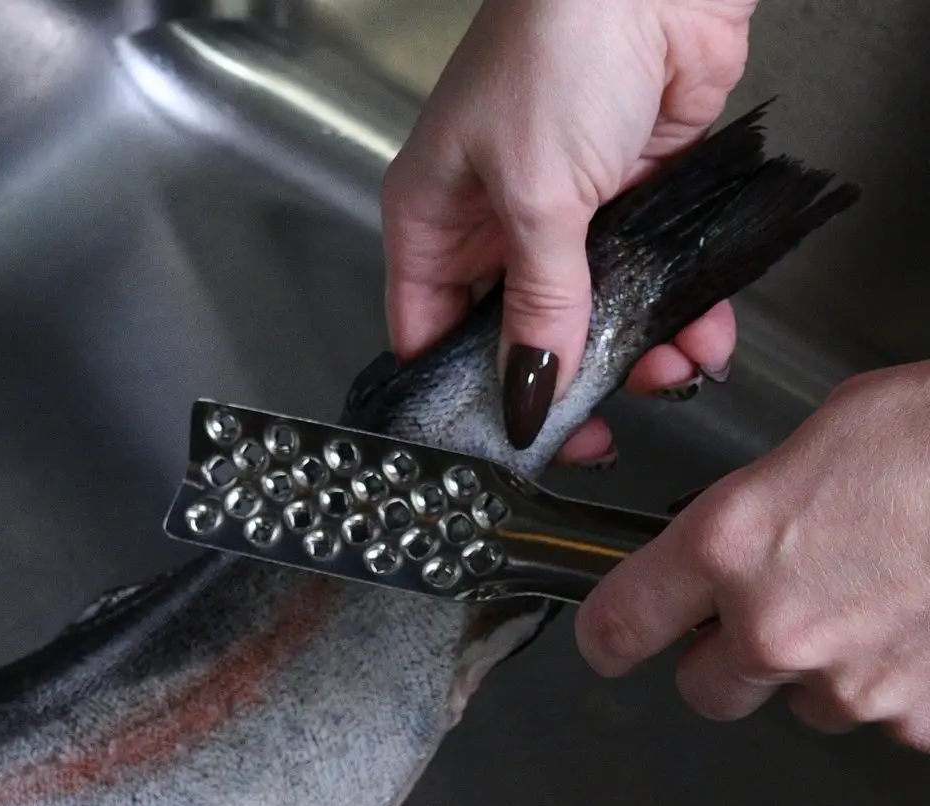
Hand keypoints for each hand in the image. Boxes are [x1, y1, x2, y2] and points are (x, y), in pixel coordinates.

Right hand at [382, 0, 756, 454]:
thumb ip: (540, 305)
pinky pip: (647, 282)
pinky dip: (677, 314)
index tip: (509, 436)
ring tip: (671, 376)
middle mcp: (494, 226)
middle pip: (516, 337)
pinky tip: (701, 337)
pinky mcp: (628, 206)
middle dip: (563, 383)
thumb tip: (529, 390)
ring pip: (591, 318)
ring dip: (635, 354)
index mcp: (435, 220)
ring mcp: (564, 218)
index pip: (430, 333)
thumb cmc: (559, 44)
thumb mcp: (535, 196)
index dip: (465, 393)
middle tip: (598, 431)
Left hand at [575, 362, 929, 751]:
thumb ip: (750, 512)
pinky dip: (893, 681)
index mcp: (731, 546)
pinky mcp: (925, 722)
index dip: (610, 636)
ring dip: (819, 667)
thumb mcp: (816, 444)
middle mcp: (778, 628)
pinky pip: (885, 715)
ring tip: (874, 598)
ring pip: (804, 705)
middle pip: (707, 689)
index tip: (612, 638)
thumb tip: (729, 545)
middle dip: (727, 658)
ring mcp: (856, 686)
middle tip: (769, 610)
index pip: (621, 623)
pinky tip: (921, 623)